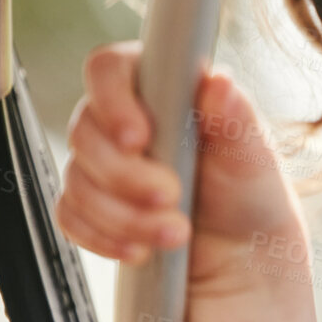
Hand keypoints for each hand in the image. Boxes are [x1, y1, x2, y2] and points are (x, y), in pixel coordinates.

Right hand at [55, 41, 308, 299]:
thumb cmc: (250, 190)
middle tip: (172, 196)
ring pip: (77, 181)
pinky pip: (70, 218)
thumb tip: (218, 81)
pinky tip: (141, 250)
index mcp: (161, 89)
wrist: (244, 253)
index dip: (113, 100)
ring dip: (125, 215)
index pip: (109, 68)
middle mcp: (123, 120)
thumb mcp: (252, 153)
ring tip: (177, 232)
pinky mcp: (91, 206)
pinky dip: (105, 237)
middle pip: (85, 131)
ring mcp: (103, 164)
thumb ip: (233, 116)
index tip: (139, 139)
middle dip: (126, 175)